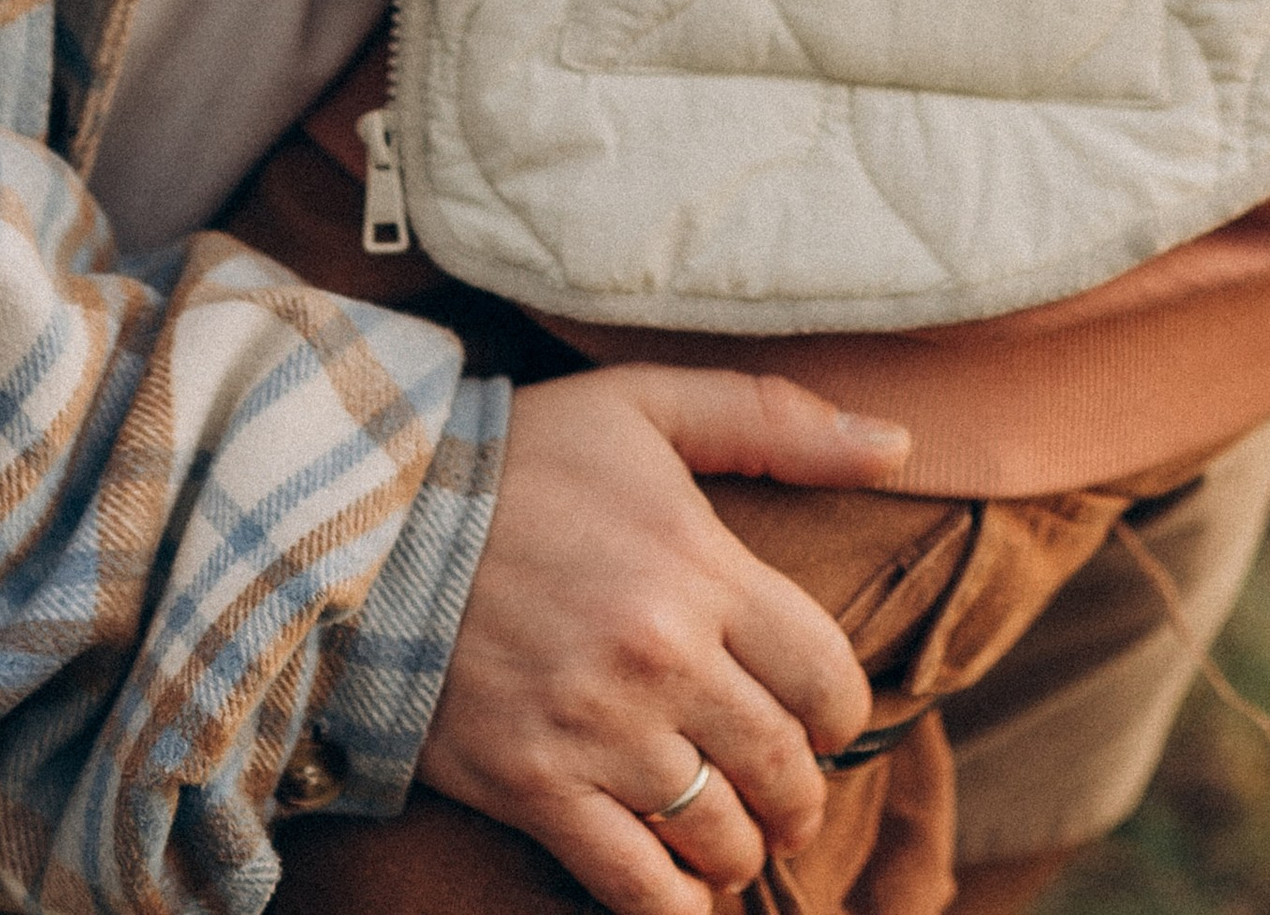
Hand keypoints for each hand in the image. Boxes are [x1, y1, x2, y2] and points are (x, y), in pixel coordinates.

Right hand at [420, 366, 908, 913]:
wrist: (371, 521)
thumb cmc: (520, 458)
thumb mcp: (646, 404)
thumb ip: (775, 420)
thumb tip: (898, 443)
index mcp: (698, 566)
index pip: (827, 677)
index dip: (840, 712)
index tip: (819, 716)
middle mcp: (660, 657)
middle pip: (782, 766)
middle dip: (800, 792)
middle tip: (787, 793)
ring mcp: (596, 730)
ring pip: (718, 834)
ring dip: (740, 846)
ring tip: (732, 833)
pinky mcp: (533, 786)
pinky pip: (634, 883)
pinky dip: (674, 904)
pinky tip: (681, 890)